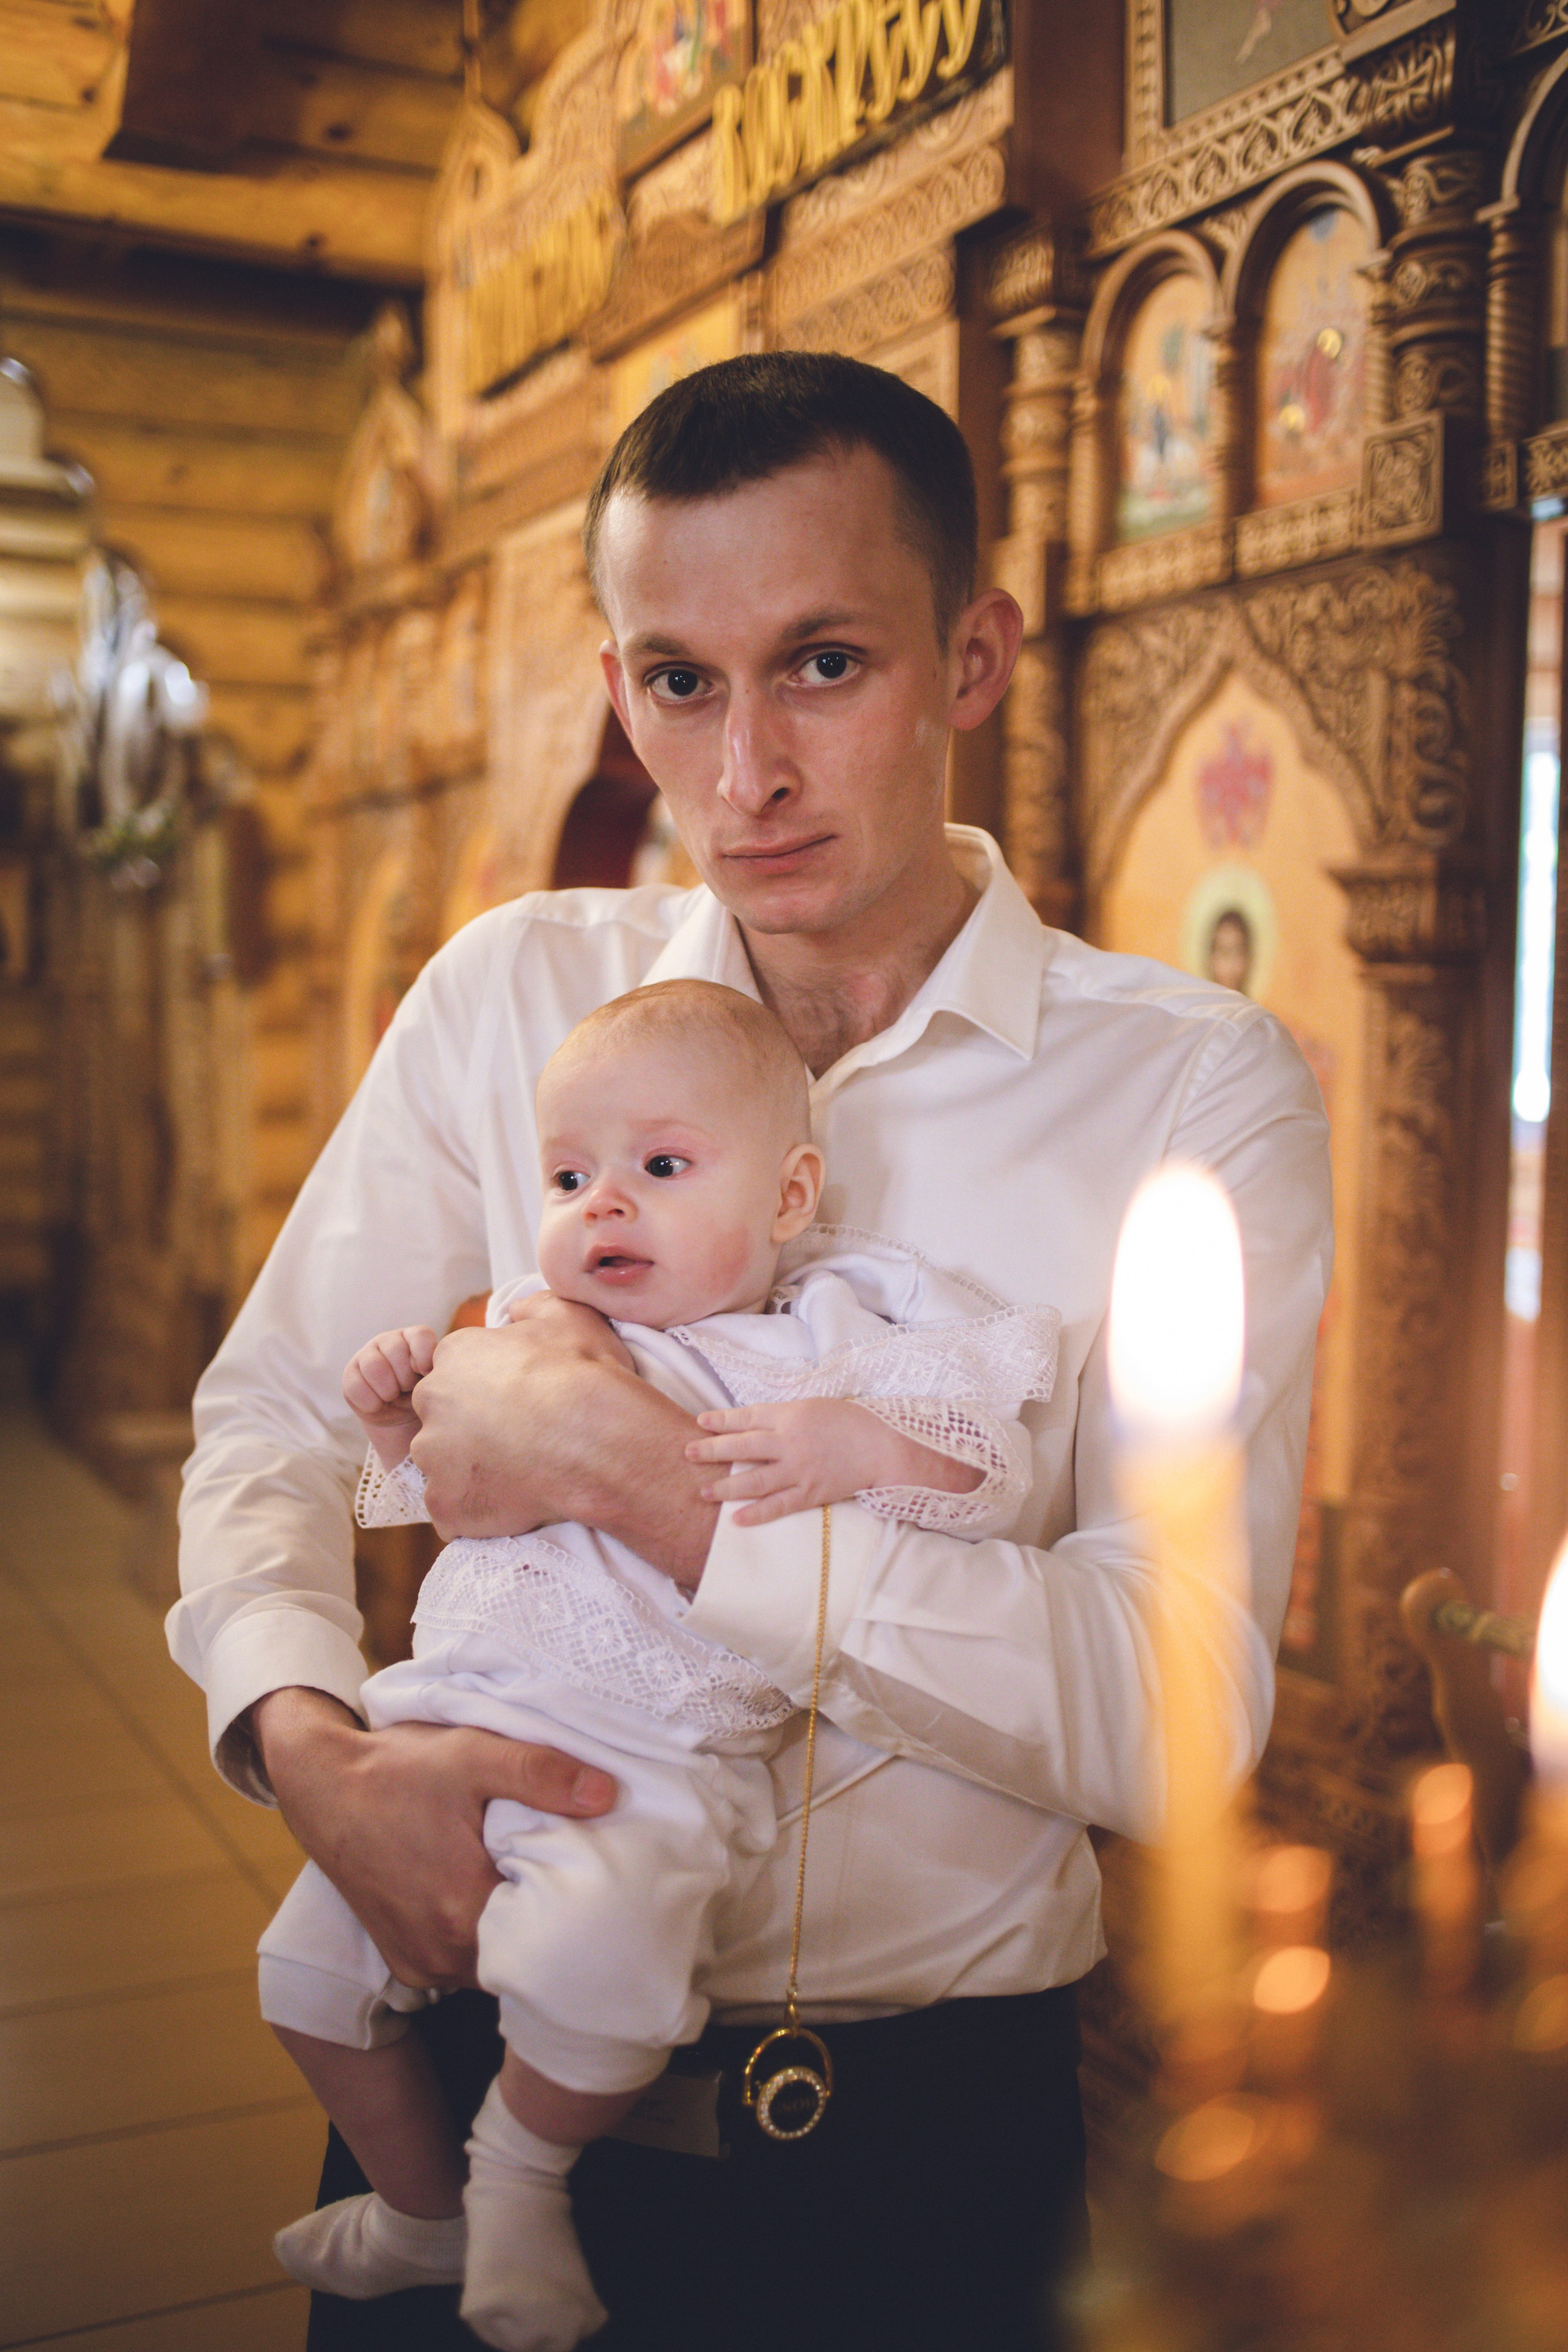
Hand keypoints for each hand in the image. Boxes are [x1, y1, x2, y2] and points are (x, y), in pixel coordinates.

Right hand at [250, 1687, 615, 1988]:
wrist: (323, 1785)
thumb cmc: (397, 1770)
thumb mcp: (473, 1755)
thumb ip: (540, 1774)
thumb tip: (607, 1795)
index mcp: (464, 1909)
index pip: (549, 1931)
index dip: (576, 1904)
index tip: (592, 1876)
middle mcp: (441, 1953)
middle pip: (524, 1954)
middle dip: (549, 1923)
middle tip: (569, 1878)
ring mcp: (420, 1963)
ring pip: (495, 1964)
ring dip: (514, 1933)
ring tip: (530, 1884)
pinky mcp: (406, 1961)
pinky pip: (463, 1965)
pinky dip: (481, 1938)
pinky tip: (489, 1896)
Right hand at [343, 1326, 438, 1467]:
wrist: (401, 1419)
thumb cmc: (425, 1397)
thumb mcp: (437, 1384)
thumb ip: (439, 1371)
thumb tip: (433, 1372)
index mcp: (415, 1338)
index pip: (420, 1335)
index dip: (424, 1357)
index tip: (427, 1375)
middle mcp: (390, 1340)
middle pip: (395, 1350)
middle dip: (405, 1378)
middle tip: (409, 1389)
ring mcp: (367, 1354)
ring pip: (374, 1366)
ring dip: (387, 1389)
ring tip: (394, 1396)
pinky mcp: (350, 1373)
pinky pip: (356, 1386)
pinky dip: (371, 1402)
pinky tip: (379, 1405)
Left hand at [408, 1304, 717, 1583]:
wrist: (597, 1441)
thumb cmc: (584, 1376)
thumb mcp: (565, 1316)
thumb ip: (530, 1307)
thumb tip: (515, 1313)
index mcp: (455, 1355)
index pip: (457, 1374)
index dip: (491, 1391)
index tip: (520, 1404)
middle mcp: (432, 1401)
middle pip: (443, 1419)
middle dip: (472, 1431)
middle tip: (520, 1440)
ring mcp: (434, 1455)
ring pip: (444, 1466)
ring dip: (474, 1472)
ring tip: (522, 1474)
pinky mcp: (444, 1502)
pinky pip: (453, 1510)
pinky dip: (479, 1511)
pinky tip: (516, 1501)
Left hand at [687, 1398, 978, 1525]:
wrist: (882, 1447)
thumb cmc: (851, 1421)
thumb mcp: (814, 1406)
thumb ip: (783, 1415)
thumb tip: (754, 1422)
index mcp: (791, 1415)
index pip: (747, 1417)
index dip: (721, 1420)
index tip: (700, 1422)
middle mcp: (790, 1443)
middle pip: (743, 1446)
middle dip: (713, 1450)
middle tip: (687, 1453)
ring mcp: (799, 1470)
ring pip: (754, 1479)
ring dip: (726, 1486)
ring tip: (702, 1491)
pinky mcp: (811, 1493)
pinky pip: (779, 1506)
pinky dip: (757, 1513)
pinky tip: (736, 1519)